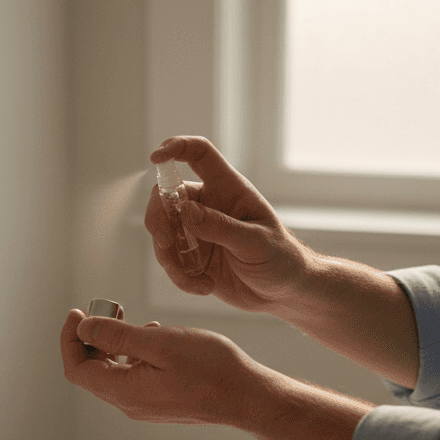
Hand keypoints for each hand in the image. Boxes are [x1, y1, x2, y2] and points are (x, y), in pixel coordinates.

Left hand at [60, 308, 269, 425]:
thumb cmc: (210, 368)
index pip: (77, 369)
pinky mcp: (161, 400)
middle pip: (93, 371)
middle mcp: (130, 404)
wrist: (246, 396)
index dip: (70, 339)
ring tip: (128, 318)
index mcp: (124, 392)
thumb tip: (84, 328)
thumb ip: (117, 336)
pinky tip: (152, 335)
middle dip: (91, 337)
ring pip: (114, 372)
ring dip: (113, 343)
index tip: (78, 312)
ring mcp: (146, 404)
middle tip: (107, 308)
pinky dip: (132, 353)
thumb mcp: (159, 342)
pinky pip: (134, 376)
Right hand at [147, 136, 312, 313]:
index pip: (199, 155)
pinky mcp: (191, 255)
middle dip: (158, 217)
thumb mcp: (256, 243)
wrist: (283, 291)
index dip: (177, 147)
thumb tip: (185, 211)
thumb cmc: (281, 258)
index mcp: (229, 190)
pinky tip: (204, 286)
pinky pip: (170, 259)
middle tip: (165, 242)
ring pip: (162, 231)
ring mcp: (197, 230)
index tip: (156, 158)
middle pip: (166, 194)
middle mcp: (208, 205)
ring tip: (198, 279)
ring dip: (169, 256)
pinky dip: (179, 276)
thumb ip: (221, 227)